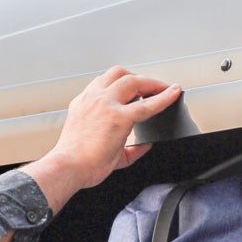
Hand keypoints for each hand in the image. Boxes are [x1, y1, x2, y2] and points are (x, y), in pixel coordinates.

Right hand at [22, 67, 181, 213]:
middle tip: (154, 86)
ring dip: (151, 83)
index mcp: (83, 103)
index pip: (105, 82)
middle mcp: (93, 98)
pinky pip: (148, 104)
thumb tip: (145, 145)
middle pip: (120, 74)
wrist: (67, 167)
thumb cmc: (75, 161)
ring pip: (133, 81)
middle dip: (140, 78)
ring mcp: (106, 104)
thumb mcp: (93, 142)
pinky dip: (164, 98)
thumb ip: (125, 146)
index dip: (122, 82)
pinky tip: (174, 95)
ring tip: (165, 89)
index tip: (135, 87)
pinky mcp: (119, 117)